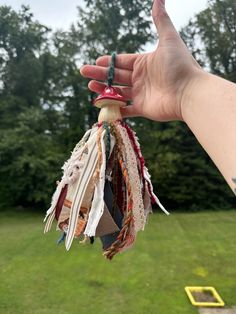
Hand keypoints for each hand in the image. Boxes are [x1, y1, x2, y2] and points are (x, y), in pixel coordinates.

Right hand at [80, 0, 203, 121]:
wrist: (189, 92)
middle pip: (116, 76)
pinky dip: (114, 109)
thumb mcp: (168, 39)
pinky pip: (125, 110)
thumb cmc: (179, 65)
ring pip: (117, 93)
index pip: (122, 62)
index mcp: (144, 63)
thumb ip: (161, 20)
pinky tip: (101, 105)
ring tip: (90, 87)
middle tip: (84, 72)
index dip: (109, 62)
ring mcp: (141, 94)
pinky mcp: (142, 109)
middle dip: (100, 75)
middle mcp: (141, 78)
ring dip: (103, 90)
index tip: (96, 61)